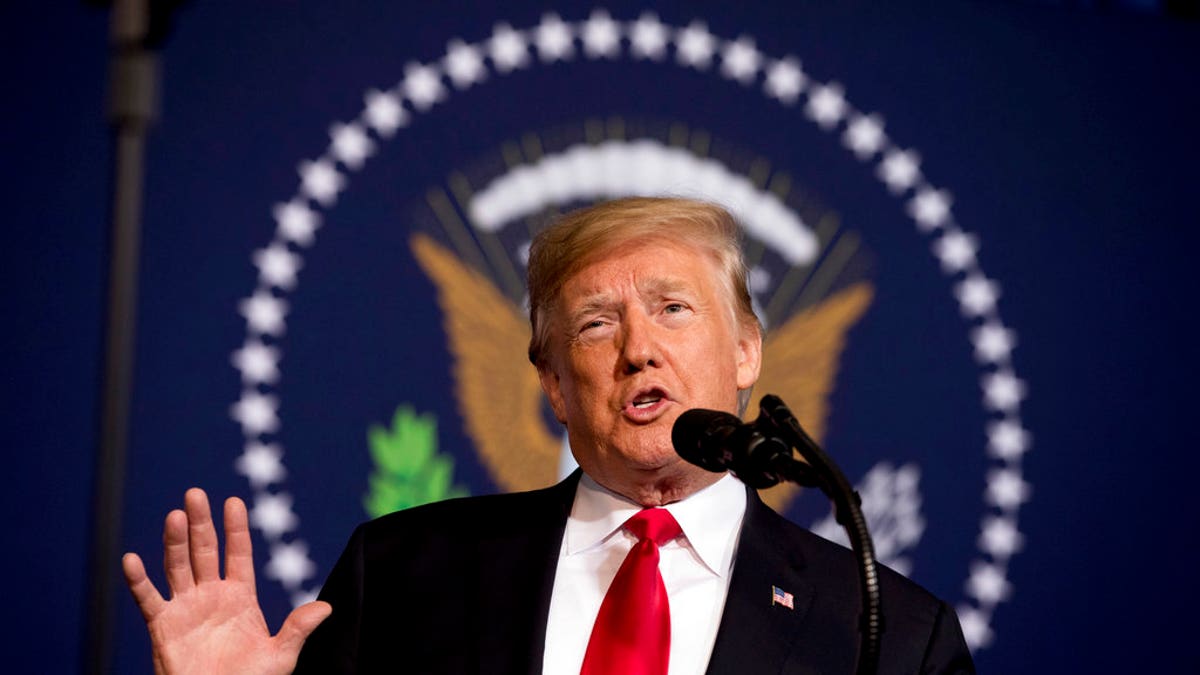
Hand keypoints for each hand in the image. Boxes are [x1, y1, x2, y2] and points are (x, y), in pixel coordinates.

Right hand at [122, 488, 330, 674]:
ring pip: (177, 567)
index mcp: (240, 597)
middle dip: (201, 523)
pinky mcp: (163, 627)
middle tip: (195, 493)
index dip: (236, 529)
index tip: (234, 502)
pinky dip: (138, 580)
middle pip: (204, 551)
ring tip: (175, 516)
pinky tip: (131, 559)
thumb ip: (297, 630)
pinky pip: (148, 599)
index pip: (238, 554)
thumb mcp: (278, 657)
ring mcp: (185, 608)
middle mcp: (211, 596)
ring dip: (174, 542)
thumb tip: (326, 608)